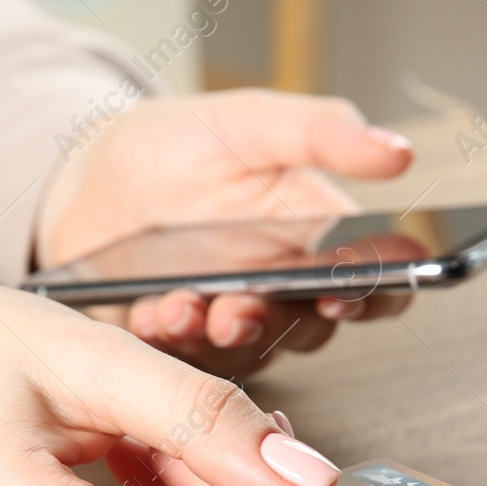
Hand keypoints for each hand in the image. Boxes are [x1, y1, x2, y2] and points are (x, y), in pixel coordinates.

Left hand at [37, 89, 417, 373]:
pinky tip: (148, 311)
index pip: (376, 282)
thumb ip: (321, 133)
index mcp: (317, 241)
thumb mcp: (246, 123)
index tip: (350, 287)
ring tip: (182, 306)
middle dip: (277, 322)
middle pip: (310, 330)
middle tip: (244, 308)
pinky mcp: (178, 351)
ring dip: (215, 336)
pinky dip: (166, 340)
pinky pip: (182, 363)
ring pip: (246, 354)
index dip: (379, 294)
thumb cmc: (176, 147)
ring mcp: (230, 327)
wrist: (87, 179)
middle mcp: (282, 293)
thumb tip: (399, 152)